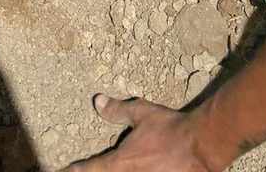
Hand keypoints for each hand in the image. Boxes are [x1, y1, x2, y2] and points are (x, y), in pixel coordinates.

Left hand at [64, 96, 211, 171]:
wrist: (200, 146)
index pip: (91, 169)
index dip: (76, 171)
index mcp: (120, 163)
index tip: (65, 170)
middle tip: (78, 171)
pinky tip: (134, 171)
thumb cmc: (170, 128)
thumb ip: (118, 110)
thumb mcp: (141, 113)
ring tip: (105, 171)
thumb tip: (97, 101)